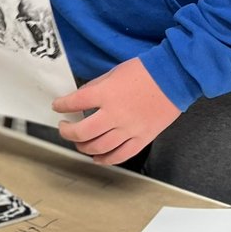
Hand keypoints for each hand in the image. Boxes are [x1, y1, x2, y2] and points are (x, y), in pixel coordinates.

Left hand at [52, 58, 179, 165]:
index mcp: (105, 94)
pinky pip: (121, 155)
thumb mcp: (113, 72)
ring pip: (99, 147)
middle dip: (67, 132)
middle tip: (64, 128)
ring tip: (79, 142)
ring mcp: (129, 129)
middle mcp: (114, 114)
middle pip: (82, 132)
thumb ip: (95, 87)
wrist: (173, 78)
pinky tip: (97, 158)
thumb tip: (80, 99)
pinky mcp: (142, 138)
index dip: (62, 105)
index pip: (74, 102)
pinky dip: (106, 160)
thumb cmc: (145, 71)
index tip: (58, 106)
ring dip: (84, 147)